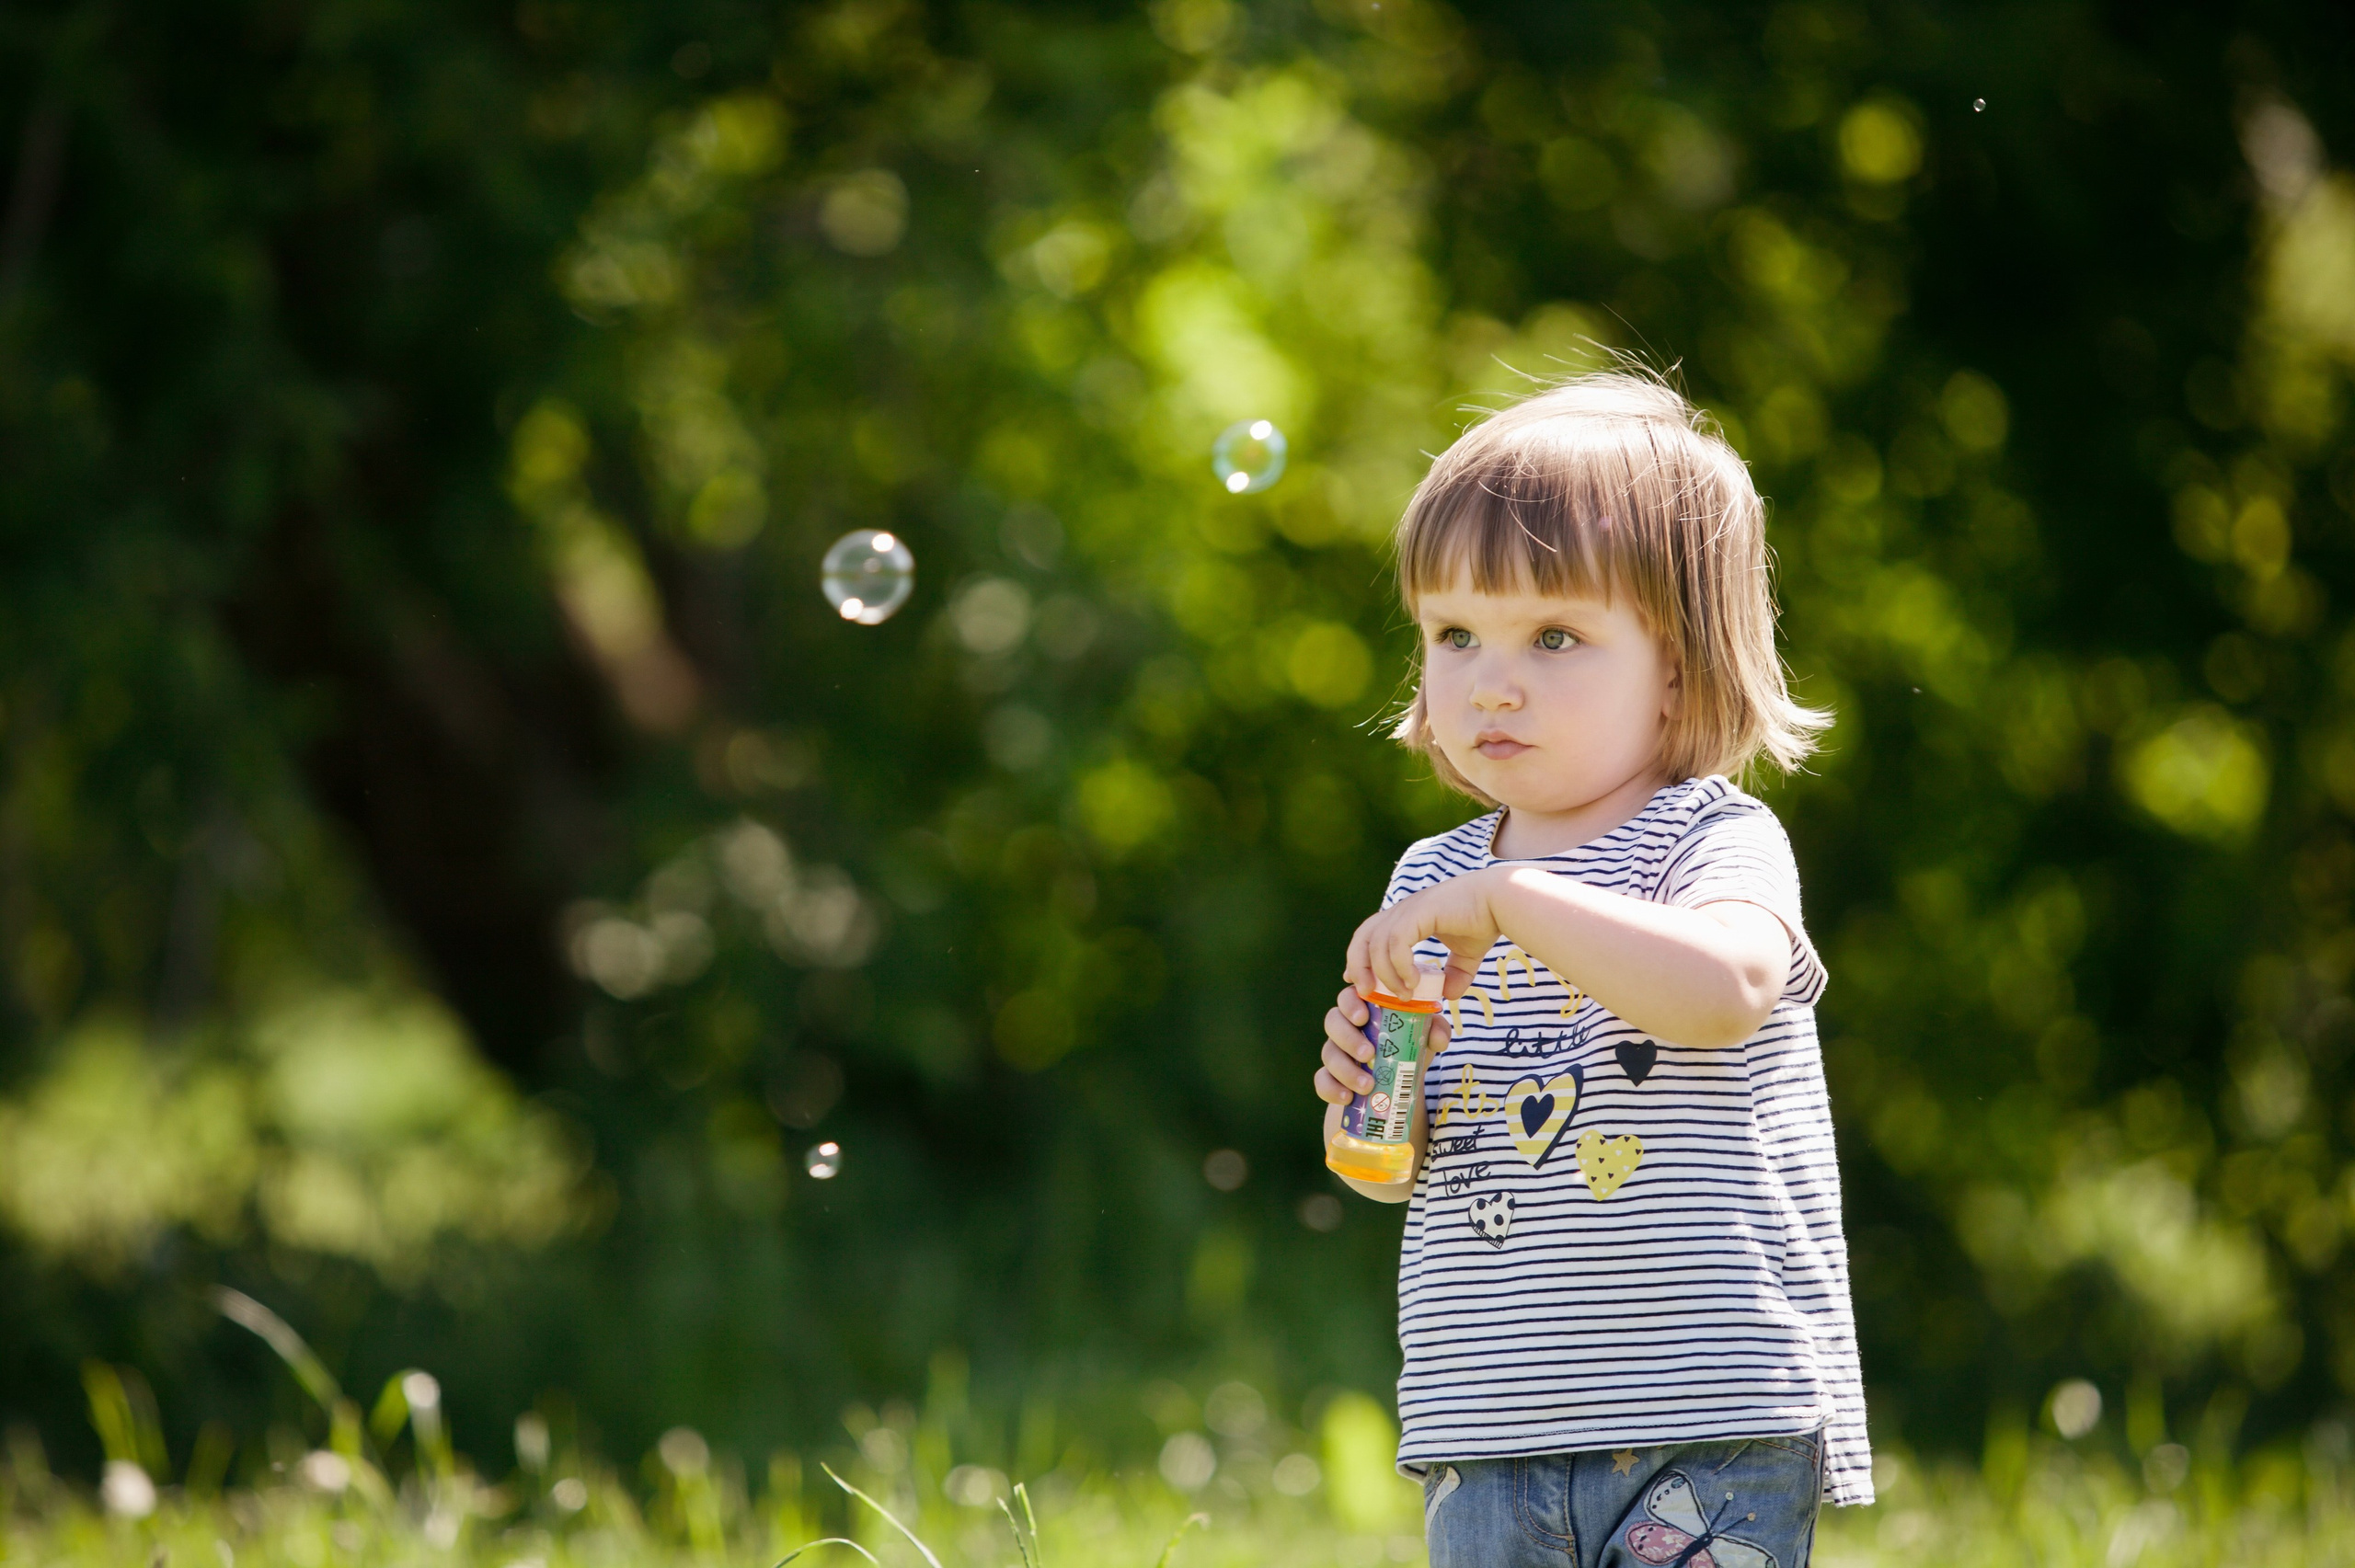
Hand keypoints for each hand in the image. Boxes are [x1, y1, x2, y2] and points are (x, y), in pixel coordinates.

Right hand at [1314, 985, 1451, 1105]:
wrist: (1397, 1084)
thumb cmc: (1408, 1048)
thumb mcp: (1424, 1038)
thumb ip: (1435, 1031)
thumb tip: (1438, 1037)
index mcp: (1364, 1008)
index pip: (1349, 997)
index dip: (1351, 1004)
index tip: (1363, 1018)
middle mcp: (1344, 1026)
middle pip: (1332, 1021)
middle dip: (1349, 1038)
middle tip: (1368, 1053)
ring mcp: (1335, 1052)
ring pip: (1328, 1053)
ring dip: (1346, 1069)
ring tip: (1367, 1085)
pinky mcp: (1329, 1077)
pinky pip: (1321, 1081)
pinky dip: (1332, 1090)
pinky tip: (1347, 1098)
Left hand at [1344, 869, 1499, 1003]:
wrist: (1502, 901)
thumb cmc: (1485, 921)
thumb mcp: (1467, 955)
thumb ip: (1455, 974)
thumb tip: (1448, 995)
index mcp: (1407, 917)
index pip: (1371, 934)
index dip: (1360, 958)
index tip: (1363, 983)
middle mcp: (1403, 911)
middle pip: (1363, 937)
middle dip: (1359, 966)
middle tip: (1367, 992)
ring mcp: (1410, 909)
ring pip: (1378, 944)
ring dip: (1385, 973)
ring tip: (1403, 995)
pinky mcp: (1421, 912)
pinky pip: (1397, 942)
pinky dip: (1399, 965)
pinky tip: (1413, 982)